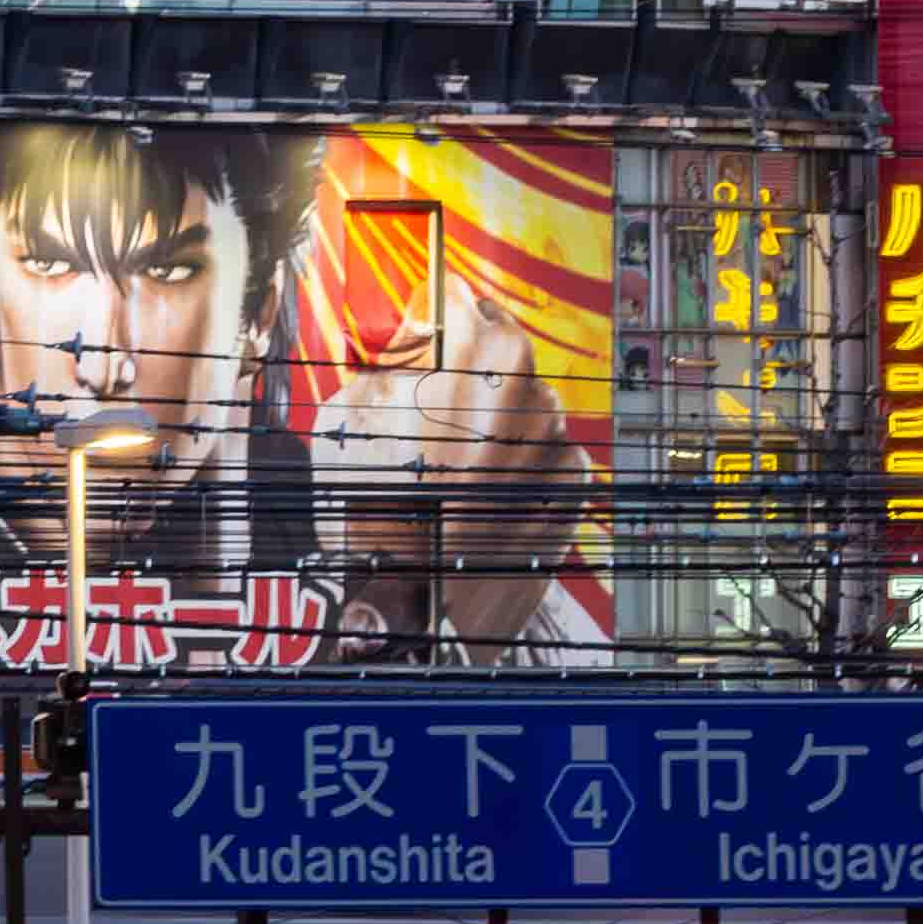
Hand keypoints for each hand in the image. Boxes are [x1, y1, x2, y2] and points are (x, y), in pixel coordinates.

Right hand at [313, 254, 583, 624]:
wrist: (418, 614)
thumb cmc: (368, 519)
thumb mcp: (348, 428)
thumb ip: (387, 364)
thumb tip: (418, 319)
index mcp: (460, 372)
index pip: (469, 309)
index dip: (455, 311)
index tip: (445, 315)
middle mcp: (519, 399)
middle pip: (509, 357)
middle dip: (481, 370)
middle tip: (449, 399)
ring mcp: (554, 443)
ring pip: (536, 406)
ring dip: (507, 424)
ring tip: (463, 468)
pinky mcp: (574, 485)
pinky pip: (556, 454)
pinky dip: (528, 467)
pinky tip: (492, 495)